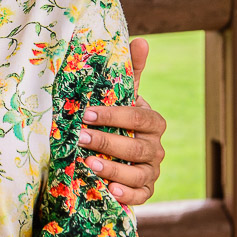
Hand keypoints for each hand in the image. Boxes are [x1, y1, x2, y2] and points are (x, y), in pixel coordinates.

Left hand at [79, 37, 165, 204]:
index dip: (113, 116)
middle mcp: (156, 147)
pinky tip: (111, 190)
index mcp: (153, 122)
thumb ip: (131, 71)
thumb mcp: (124, 96)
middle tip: (79, 137)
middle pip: (136, 147)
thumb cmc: (119, 118)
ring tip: (89, 164)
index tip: (86, 113)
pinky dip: (128, 195)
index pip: (138, 118)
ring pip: (139, 174)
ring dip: (113, 169)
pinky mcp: (146, 190)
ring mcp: (152, 171)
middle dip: (107, 142)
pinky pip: (142, 196)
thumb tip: (140, 40)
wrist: (120, 150)